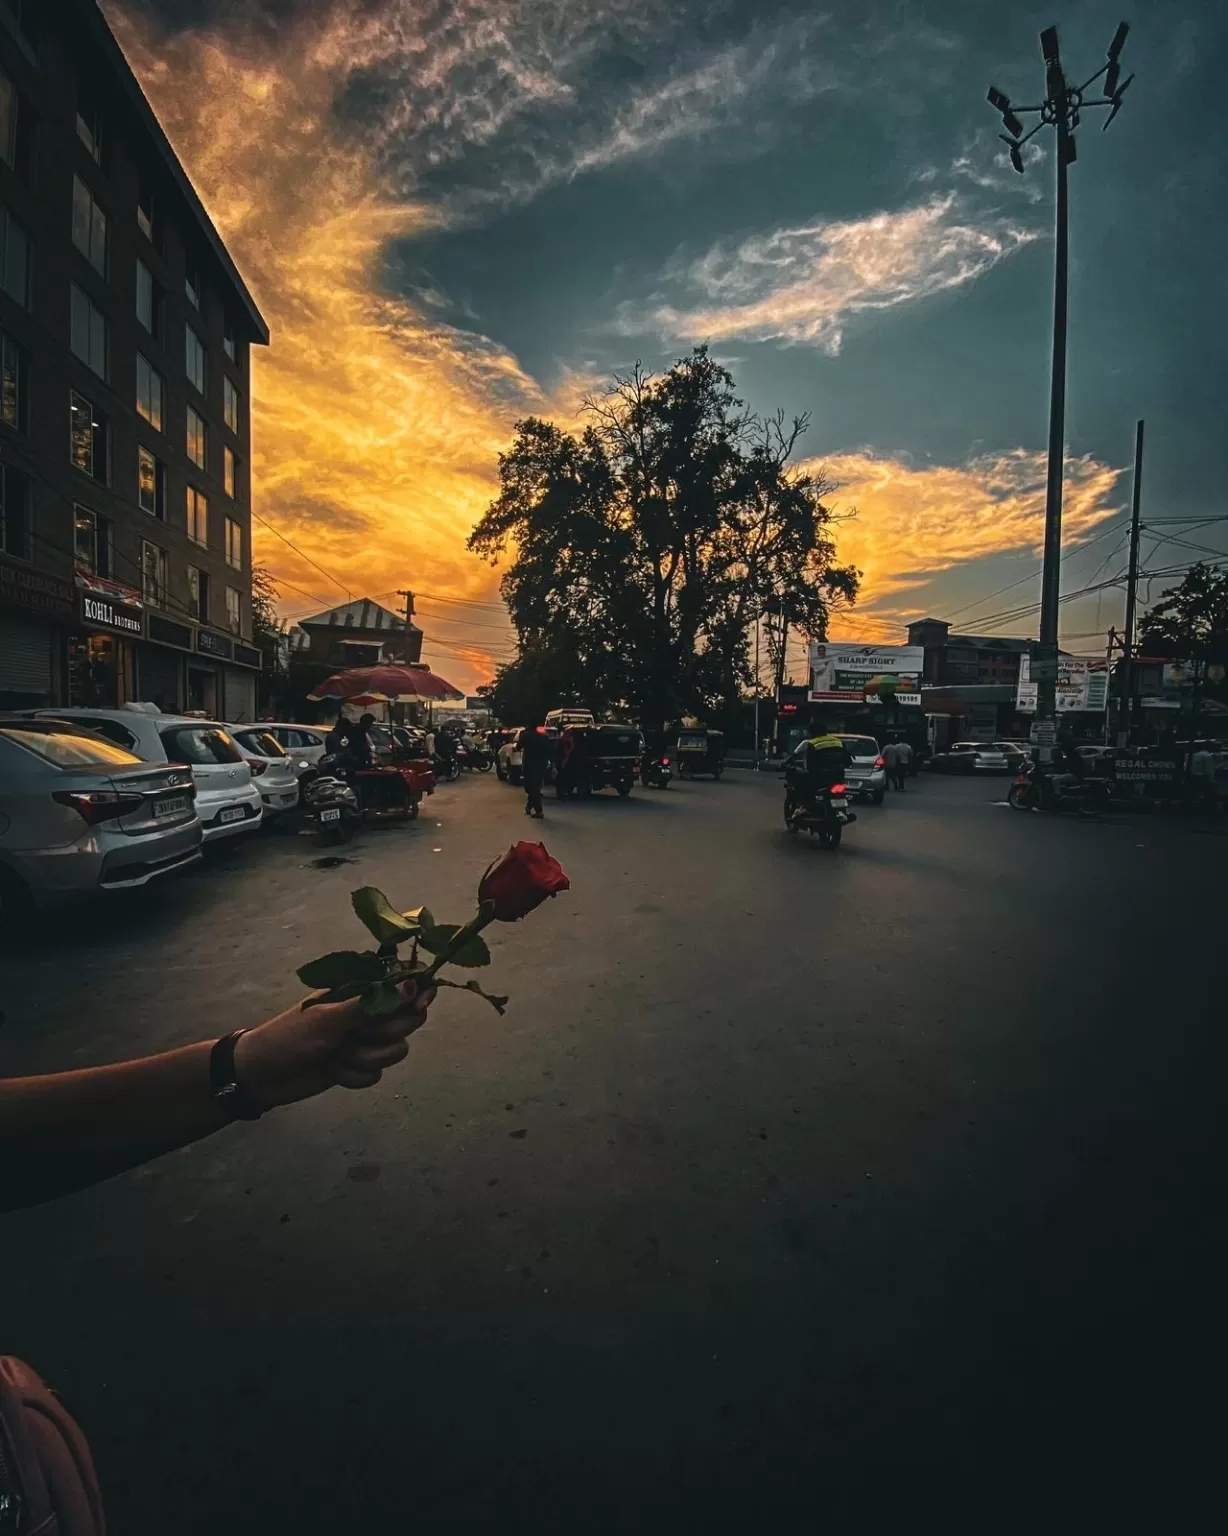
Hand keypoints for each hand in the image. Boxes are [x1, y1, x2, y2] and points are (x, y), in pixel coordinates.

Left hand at [233, 982, 435, 1108]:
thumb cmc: (291, 1036)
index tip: (419, 1005)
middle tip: (358, 1034)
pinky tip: (333, 1071)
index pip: (404, 983)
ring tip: (337, 1055)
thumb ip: (373, 1003)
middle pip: (408, 1020)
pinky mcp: (359, 1067)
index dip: (419, 993)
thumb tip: (411, 985)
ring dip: (365, 1058)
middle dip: (384, 1034)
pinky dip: (354, 1076)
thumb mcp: (330, 1018)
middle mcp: (367, 1013)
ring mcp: (364, 1041)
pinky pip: (377, 1074)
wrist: (263, 1075)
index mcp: (359, 990)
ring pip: (395, 1051)